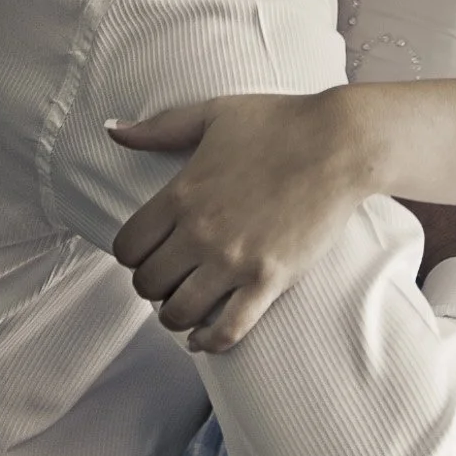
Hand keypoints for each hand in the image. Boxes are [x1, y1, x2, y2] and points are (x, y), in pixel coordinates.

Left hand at [109, 90, 371, 351]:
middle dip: (154, 285)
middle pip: (147, 285)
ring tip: (188, 304)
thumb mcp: (213, 113)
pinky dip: (210, 341)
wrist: (341, 143)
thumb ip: (159, 127)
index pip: (127, 248)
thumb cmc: (280, 121)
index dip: (133, 255)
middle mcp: (201, 232)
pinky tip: (205, 337)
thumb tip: (113, 129)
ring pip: (178, 313)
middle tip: (172, 278)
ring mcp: (235, 259)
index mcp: (182, 194)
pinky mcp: (270, 279)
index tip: (150, 253)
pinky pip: (228, 329)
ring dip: (177, 315)